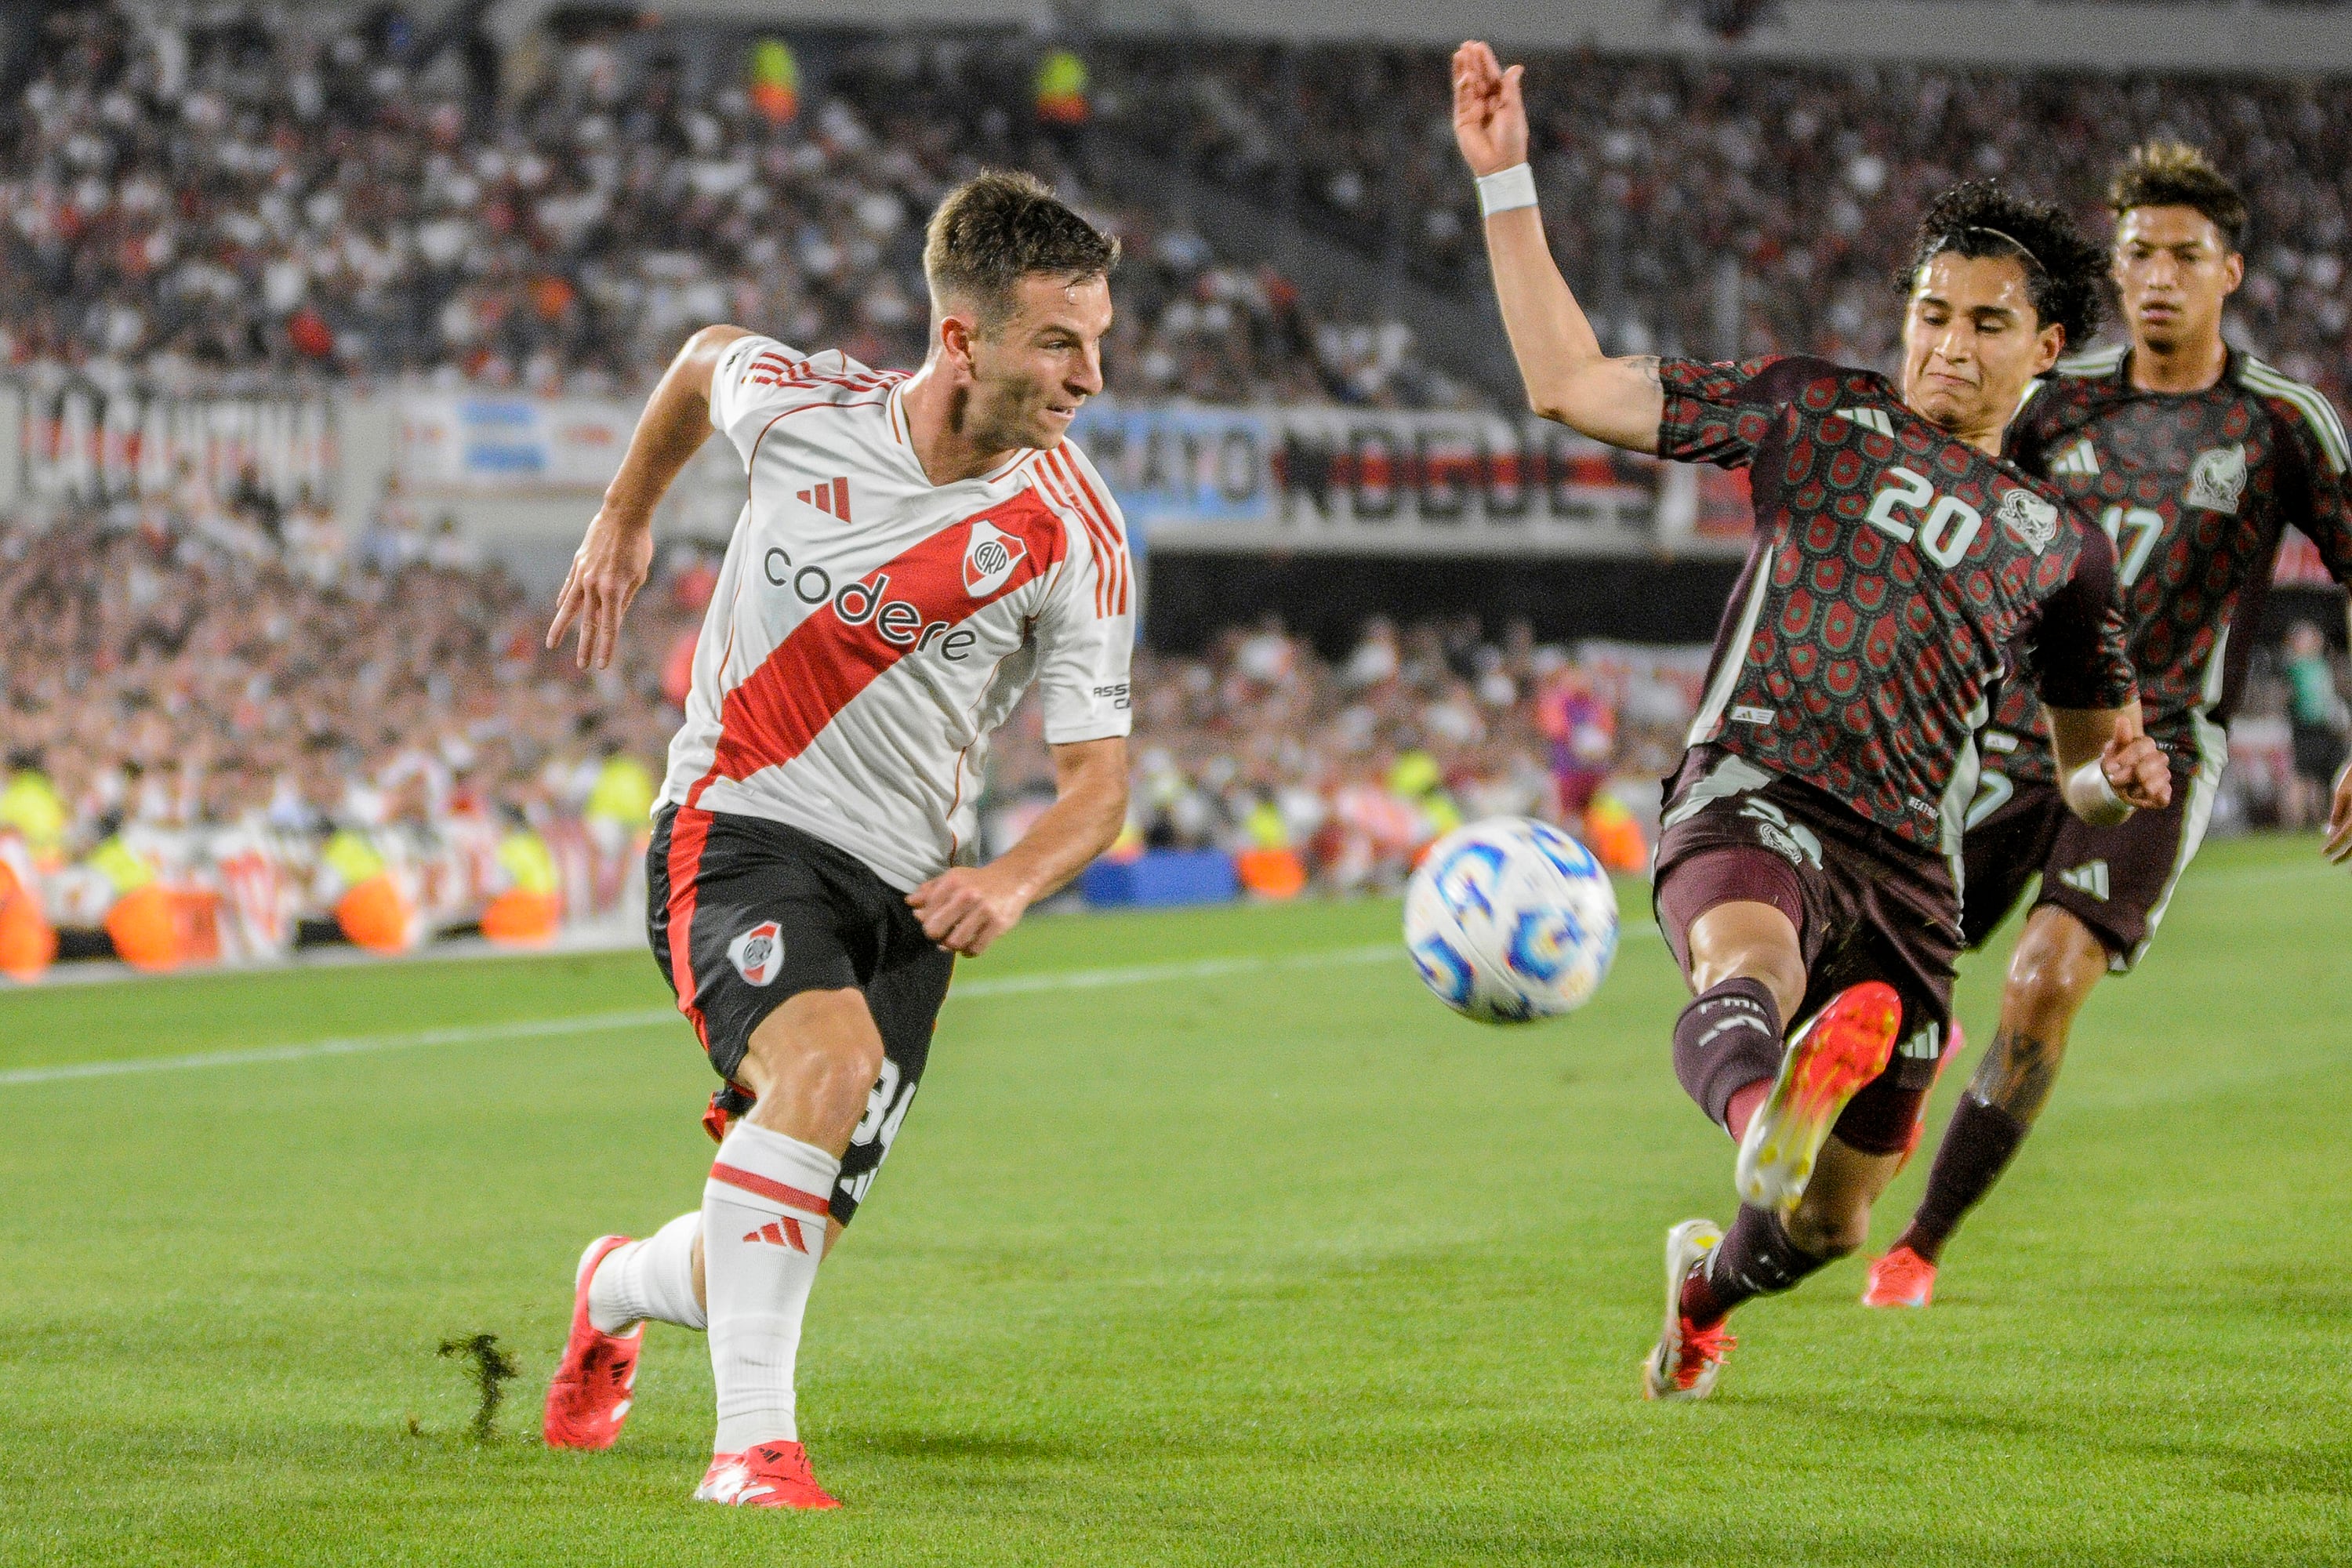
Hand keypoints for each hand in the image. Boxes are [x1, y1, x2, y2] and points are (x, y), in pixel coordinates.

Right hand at [546, 504, 654, 669]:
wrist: (622, 516)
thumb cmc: (638, 545)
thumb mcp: (639, 575)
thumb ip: (625, 598)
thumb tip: (612, 619)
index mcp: (613, 590)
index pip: (608, 627)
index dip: (605, 648)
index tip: (601, 665)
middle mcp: (594, 585)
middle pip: (588, 622)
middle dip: (585, 646)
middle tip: (581, 665)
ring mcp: (582, 575)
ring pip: (569, 607)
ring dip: (560, 628)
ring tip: (551, 643)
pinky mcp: (577, 564)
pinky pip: (569, 587)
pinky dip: (564, 600)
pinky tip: (560, 609)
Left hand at [907, 864, 1032, 956]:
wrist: (1014, 879)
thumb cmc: (977, 881)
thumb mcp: (953, 878)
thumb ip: (929, 890)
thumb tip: (910, 903)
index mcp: (952, 882)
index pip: (925, 912)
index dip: (925, 920)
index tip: (933, 920)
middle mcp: (967, 895)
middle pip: (935, 929)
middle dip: (935, 935)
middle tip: (942, 934)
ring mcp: (984, 910)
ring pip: (955, 943)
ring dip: (952, 946)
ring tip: (956, 939)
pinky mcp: (998, 925)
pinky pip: (975, 949)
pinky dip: (969, 951)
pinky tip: (970, 943)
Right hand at [1451, 41, 1527, 177]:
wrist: (1500, 164)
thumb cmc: (1512, 139)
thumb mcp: (1513, 110)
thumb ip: (1510, 89)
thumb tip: (1515, 67)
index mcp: (1501, 98)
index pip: (1492, 75)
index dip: (1486, 61)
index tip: (1479, 46)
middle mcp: (1486, 102)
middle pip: (1478, 77)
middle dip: (1472, 62)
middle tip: (1467, 45)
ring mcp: (1473, 110)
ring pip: (1466, 86)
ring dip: (1463, 70)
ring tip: (1459, 54)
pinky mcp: (1462, 120)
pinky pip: (1461, 100)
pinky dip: (1462, 88)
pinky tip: (1464, 76)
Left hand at [2100, 714, 2170, 811]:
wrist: (2114, 787)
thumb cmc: (2115, 765)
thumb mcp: (2112, 751)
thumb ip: (2120, 737)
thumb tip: (2122, 718)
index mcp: (2147, 746)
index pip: (2145, 745)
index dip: (2128, 756)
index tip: (2111, 766)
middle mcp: (2159, 759)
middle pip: (2152, 764)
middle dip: (2130, 774)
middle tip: (2114, 779)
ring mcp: (2164, 776)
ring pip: (2157, 781)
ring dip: (2136, 788)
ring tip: (2125, 788)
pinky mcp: (2164, 794)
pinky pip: (2162, 797)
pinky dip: (2148, 799)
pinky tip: (2137, 795)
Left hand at [2325, 759, 2351, 864]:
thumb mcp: (2341, 794)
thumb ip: (2337, 812)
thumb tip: (2330, 830)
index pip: (2343, 836)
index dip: (2333, 846)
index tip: (2323, 853)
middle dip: (2345, 855)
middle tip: (2332, 862)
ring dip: (2351, 849)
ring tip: (2341, 856)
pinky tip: (2346, 840)